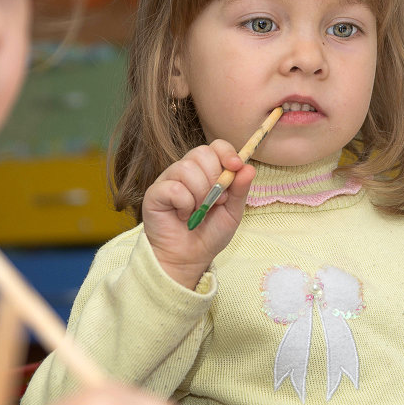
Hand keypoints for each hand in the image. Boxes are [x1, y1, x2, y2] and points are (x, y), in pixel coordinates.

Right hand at [143, 141, 254, 288]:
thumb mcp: (232, 212)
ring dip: (200, 194)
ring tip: (199, 212)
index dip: (226, 152)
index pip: (216, 146)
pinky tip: (183, 216)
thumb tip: (248, 167)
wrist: (189, 258)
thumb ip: (240, 189)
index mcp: (206, 171)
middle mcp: (186, 171)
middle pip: (201, 152)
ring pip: (187, 168)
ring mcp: (169, 180)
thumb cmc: (209, 233)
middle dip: (214, 177)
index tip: (235, 166)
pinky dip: (185, 204)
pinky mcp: (155, 193)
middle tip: (216, 201)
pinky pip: (174, 187)